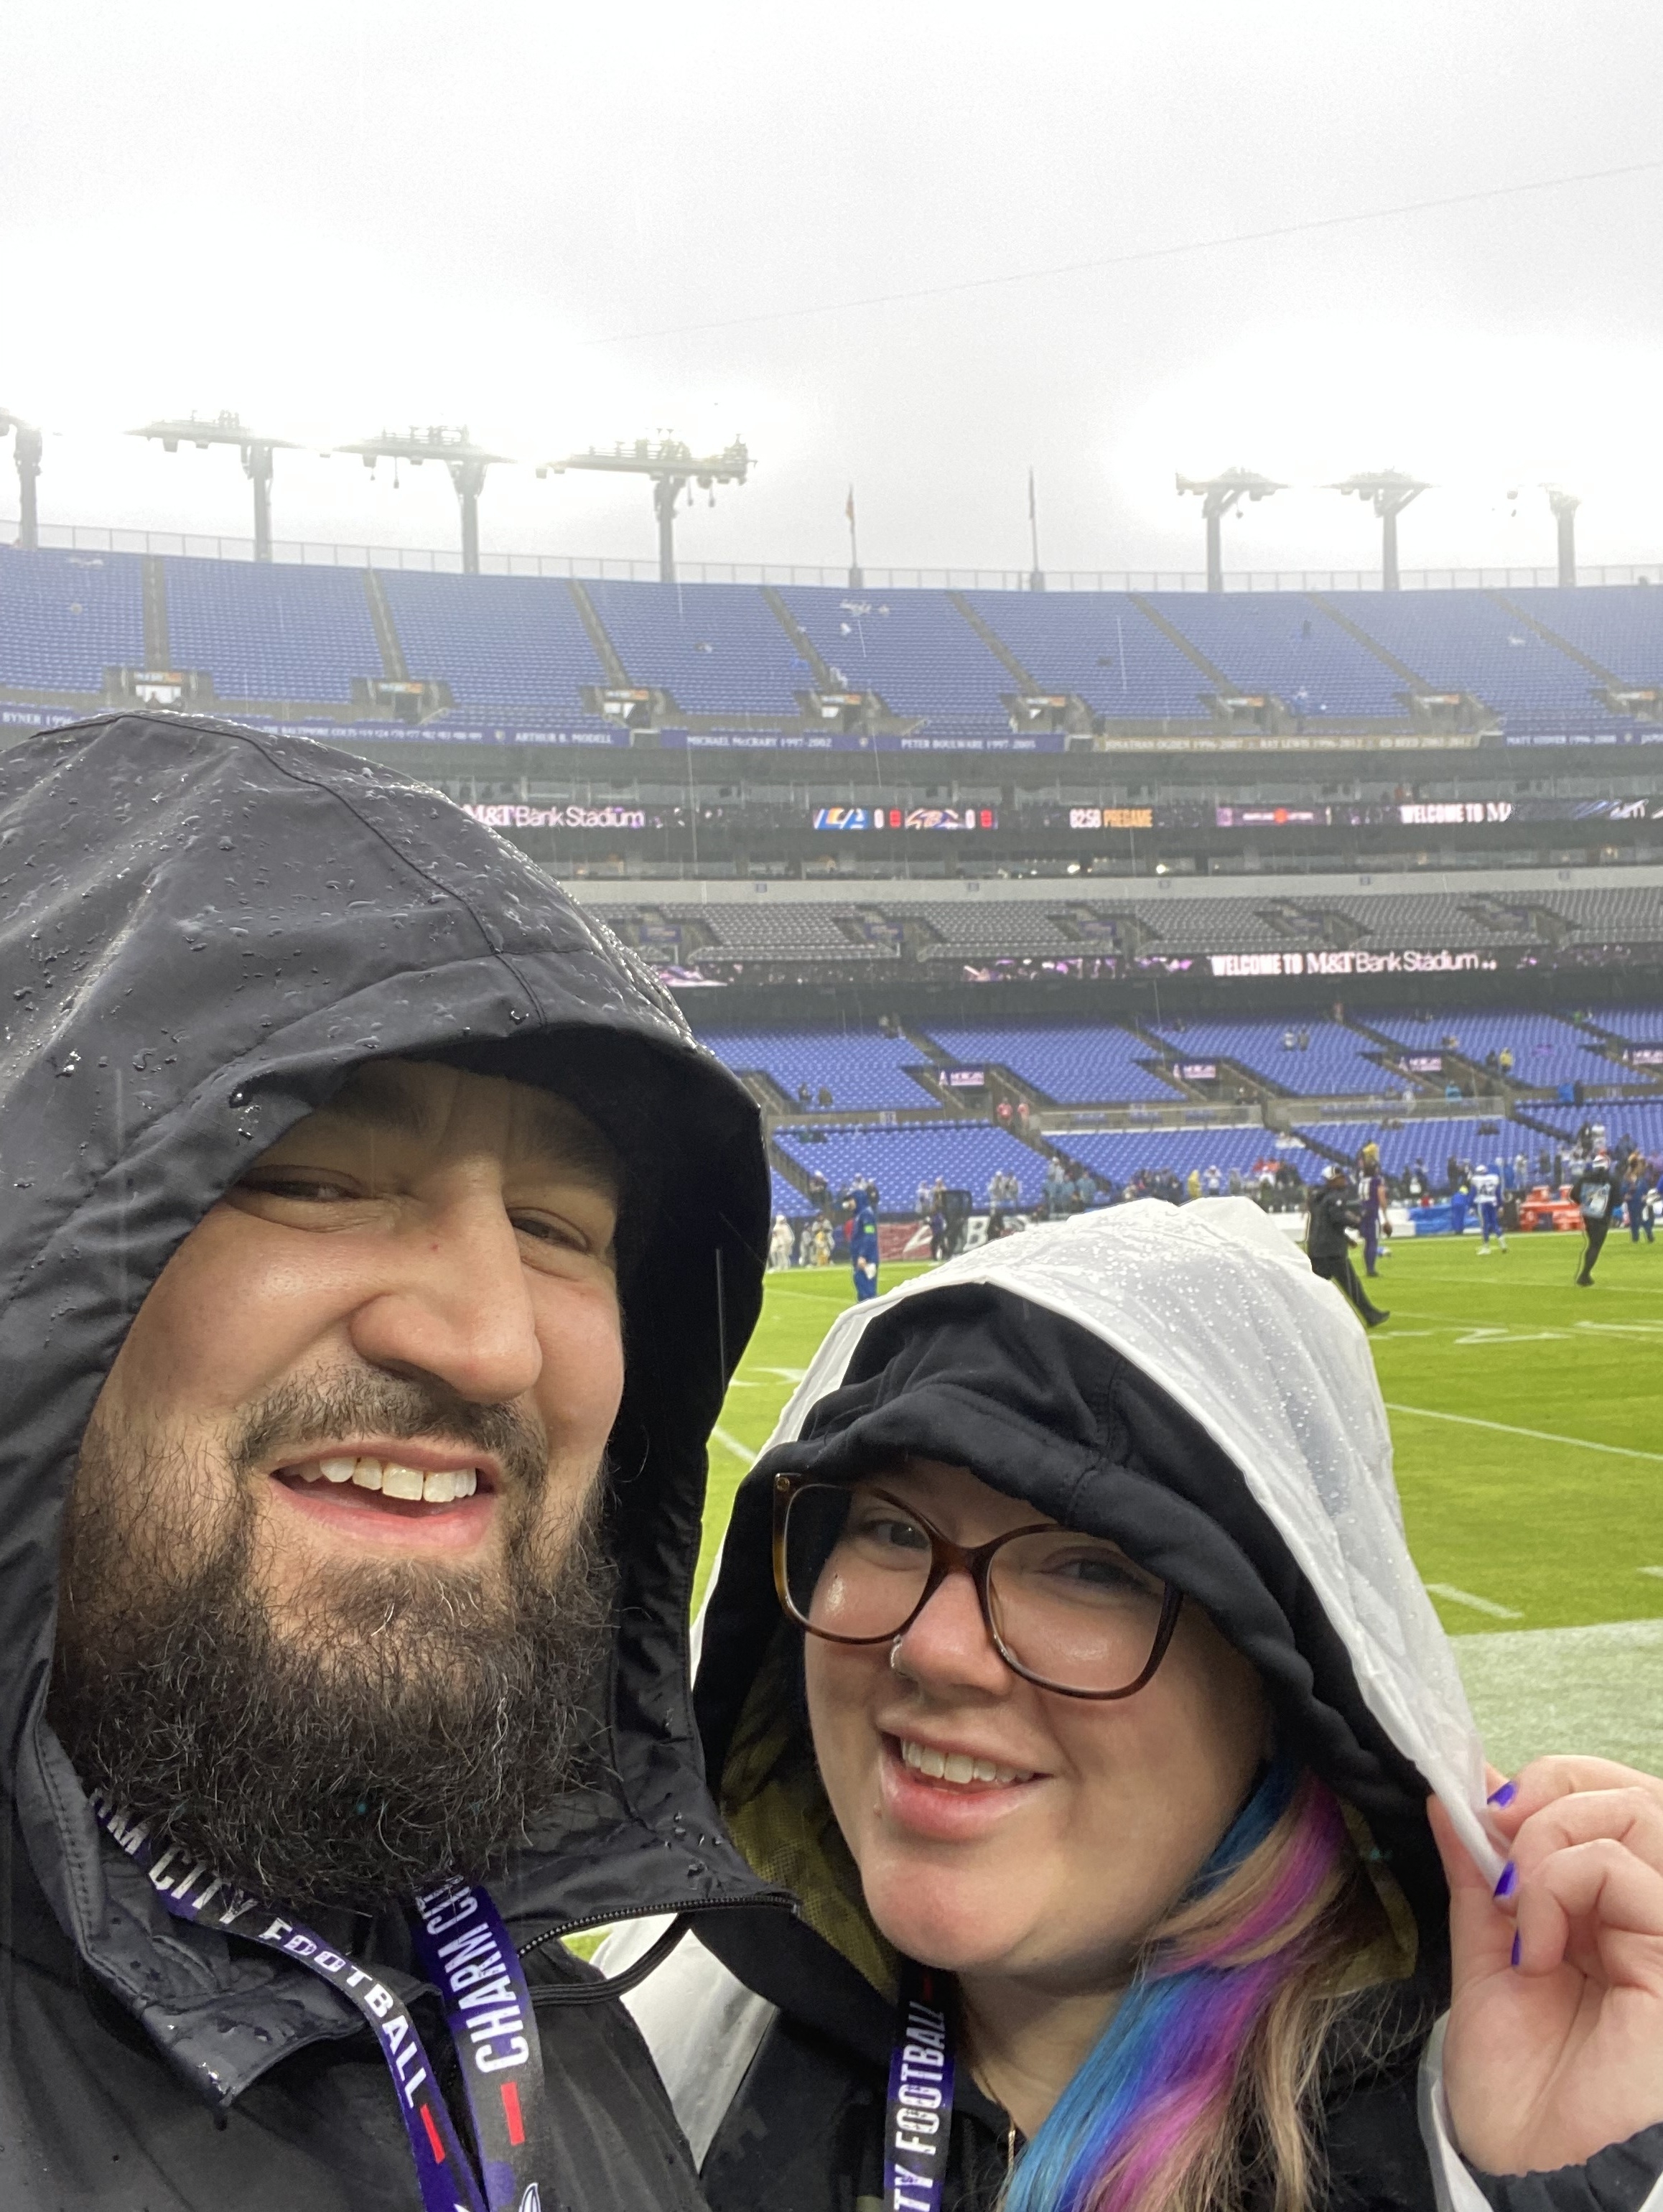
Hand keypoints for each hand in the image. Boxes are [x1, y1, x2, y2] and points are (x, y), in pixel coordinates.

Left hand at [1430, 1758, 1662, 2174]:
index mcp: (1614, 1910)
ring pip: (1639, 1815)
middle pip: (1634, 1795)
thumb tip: (1454, 1790)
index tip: (1484, 1806)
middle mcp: (1652, 1917)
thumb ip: (1480, 1873)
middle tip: (1499, 1836)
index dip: (1552, 1781)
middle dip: (1554, 1791)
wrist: (1526, 2163)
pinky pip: (1624, 1873)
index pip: (1614, 1799)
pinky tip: (1538, 1945)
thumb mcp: (1486, 1953)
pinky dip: (1563, 1883)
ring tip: (1519, 1900)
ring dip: (1554, 1837)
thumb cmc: (1516, 2080)